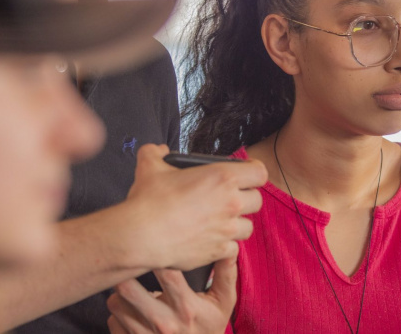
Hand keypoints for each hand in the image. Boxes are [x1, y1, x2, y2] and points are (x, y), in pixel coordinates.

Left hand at [107, 255, 237, 333]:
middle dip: (128, 272)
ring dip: (122, 292)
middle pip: (129, 289)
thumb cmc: (210, 326)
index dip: (157, 255)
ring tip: (131, 287)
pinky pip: (112, 321)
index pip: (167, 274)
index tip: (152, 242)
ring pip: (116, 303)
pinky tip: (131, 309)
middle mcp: (165, 323)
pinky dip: (119, 313)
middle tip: (132, 263)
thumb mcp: (224, 302)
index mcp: (188, 308)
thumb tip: (231, 246)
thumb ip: (226, 273)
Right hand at [123, 144, 265, 270]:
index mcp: (223, 178)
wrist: (140, 235)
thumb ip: (156, 152)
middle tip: (231, 199)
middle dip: (246, 199)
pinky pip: (233, 249)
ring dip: (238, 224)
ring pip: (248, 227)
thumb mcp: (150, 165)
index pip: (259, 173)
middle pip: (257, 200)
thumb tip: (158, 150)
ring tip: (222, 222)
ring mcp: (226, 229)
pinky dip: (225, 247)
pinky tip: (212, 241)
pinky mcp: (217, 250)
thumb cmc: (149, 200)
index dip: (254, 172)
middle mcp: (230, 203)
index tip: (246, 174)